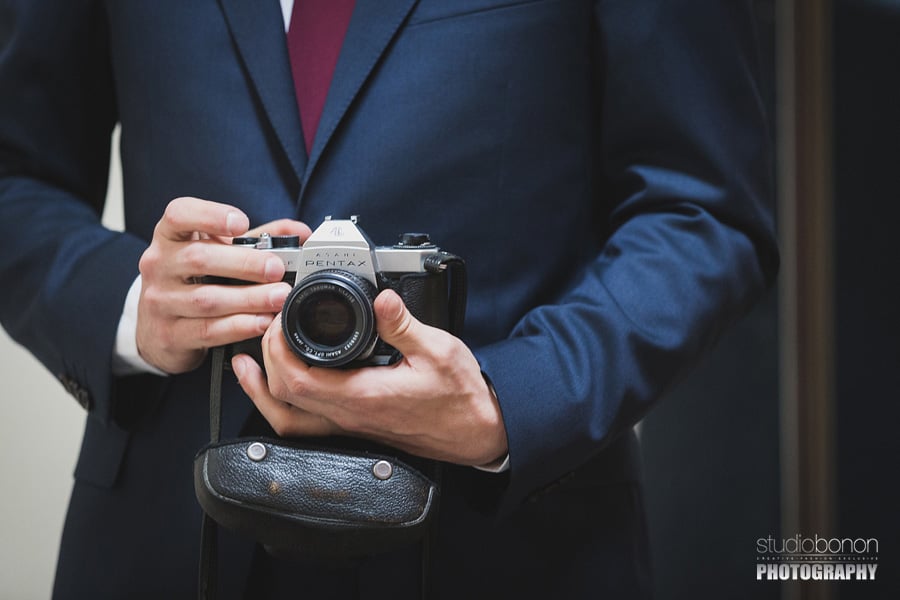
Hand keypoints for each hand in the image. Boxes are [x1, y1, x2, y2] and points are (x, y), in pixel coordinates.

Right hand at [136, 197, 310, 373]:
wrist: (158, 326)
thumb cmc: (194, 280)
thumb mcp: (219, 252)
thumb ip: (258, 239)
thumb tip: (299, 232)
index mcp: (169, 236)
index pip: (179, 214)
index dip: (209, 216)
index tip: (241, 223)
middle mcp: (158, 265)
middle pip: (199, 259)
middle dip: (244, 264)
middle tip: (276, 269)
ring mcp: (160, 301)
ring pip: (206, 299)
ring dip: (249, 299)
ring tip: (279, 297)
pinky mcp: (169, 334)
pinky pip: (207, 330)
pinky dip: (239, 326)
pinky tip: (262, 321)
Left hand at [233, 289, 508, 466]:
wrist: (476, 430)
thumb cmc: (460, 397)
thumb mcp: (439, 351)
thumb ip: (404, 324)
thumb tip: (382, 298)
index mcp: (363, 396)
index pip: (298, 378)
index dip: (276, 347)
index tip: (279, 317)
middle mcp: (349, 415)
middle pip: (283, 395)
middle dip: (265, 358)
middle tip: (265, 326)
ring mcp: (350, 424)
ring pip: (288, 417)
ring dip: (262, 390)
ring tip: (246, 366)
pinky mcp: (356, 425)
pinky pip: (307, 422)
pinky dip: (285, 404)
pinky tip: (283, 388)